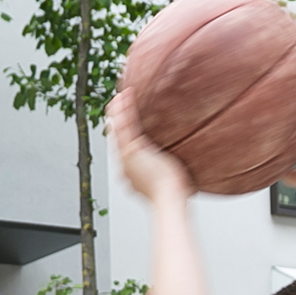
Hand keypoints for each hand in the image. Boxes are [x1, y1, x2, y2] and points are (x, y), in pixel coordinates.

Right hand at [108, 89, 191, 204]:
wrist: (169, 198)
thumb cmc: (173, 193)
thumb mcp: (167, 177)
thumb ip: (167, 170)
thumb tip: (179, 168)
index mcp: (132, 170)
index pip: (123, 146)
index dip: (122, 132)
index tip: (125, 121)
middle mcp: (125, 163)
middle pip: (116, 136)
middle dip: (117, 118)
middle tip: (117, 104)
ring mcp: (126, 156)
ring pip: (118, 129)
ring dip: (118, 110)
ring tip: (119, 96)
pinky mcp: (130, 150)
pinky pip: (125, 125)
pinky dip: (123, 110)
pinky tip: (124, 97)